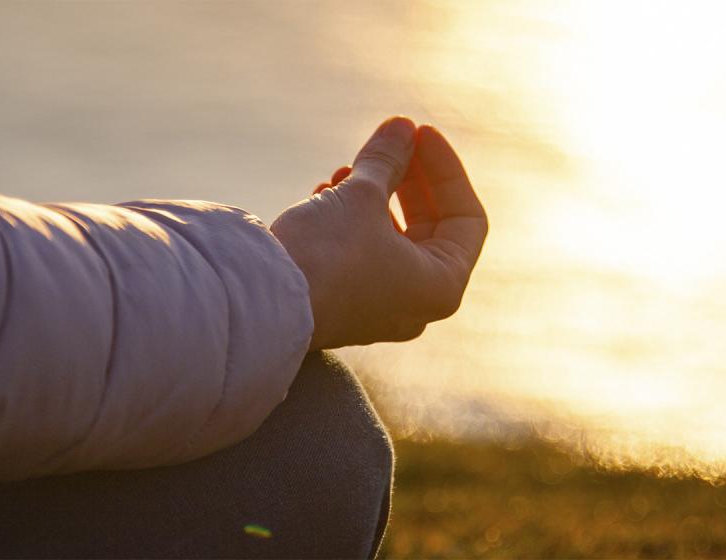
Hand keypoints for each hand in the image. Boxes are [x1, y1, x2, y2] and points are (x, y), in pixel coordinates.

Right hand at [271, 116, 487, 349]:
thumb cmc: (325, 255)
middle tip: (389, 143)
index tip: (419, 133)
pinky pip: (360, 255)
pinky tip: (323, 194)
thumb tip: (401, 127)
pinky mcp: (342, 304)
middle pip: (428, 227)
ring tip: (343, 171)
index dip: (446, 168)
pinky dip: (350, 221)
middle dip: (408, 179)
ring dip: (373, 196)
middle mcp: (416, 305)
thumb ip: (388, 159)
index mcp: (441, 286)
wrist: (260, 303)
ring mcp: (379, 308)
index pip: (465, 217)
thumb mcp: (362, 196)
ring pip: (390, 239)